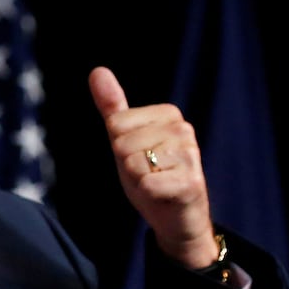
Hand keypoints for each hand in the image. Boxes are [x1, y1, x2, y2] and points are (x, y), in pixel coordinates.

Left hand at [88, 66, 218, 269]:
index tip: (140, 157)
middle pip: (122, 144)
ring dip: (139, 181)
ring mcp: (190, 155)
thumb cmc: (151, 175)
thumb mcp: (125, 139)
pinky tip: (163, 195)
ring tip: (157, 183)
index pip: (116, 124)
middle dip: (128, 166)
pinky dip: (148, 194)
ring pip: (133, 164)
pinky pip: (146, 184)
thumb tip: (97, 71)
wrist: (176, 218)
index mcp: (169, 113)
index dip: (120, 148)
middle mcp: (183, 129)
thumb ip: (113, 107)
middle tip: (148, 174)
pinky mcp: (190, 182)